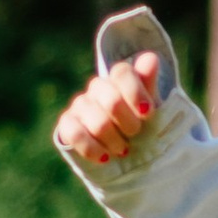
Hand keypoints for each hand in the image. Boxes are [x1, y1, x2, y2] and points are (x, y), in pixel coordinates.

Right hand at [55, 50, 159, 165]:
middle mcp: (98, 87)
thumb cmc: (140, 123)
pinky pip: (74, 133)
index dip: (136, 94)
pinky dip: (92, 148)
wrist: (124, 148)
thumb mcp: (150, 106)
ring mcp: (80, 105)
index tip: (147, 113)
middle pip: (112, 101)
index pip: (122, 73)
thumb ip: (149, 83)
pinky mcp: (67, 124)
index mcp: (119, 78)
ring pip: (98, 123)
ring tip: (122, 149)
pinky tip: (105, 157)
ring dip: (114, 141)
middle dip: (129, 124)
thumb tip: (150, 59)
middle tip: (135, 134)